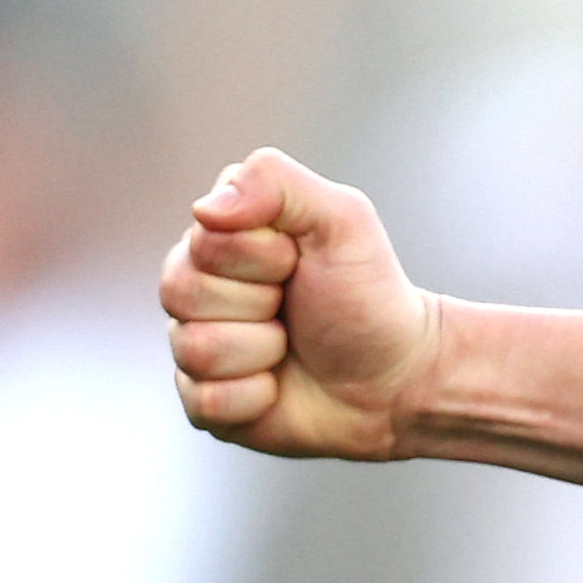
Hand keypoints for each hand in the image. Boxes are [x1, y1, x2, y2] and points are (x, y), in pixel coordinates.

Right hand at [163, 149, 443, 458]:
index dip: (263, 258)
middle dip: (259, 303)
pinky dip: (254, 397)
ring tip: (290, 347)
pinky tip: (278, 387)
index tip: (300, 263)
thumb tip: (205, 209)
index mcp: (220, 237)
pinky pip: (205, 400)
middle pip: (182, 291)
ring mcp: (197, 344)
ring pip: (194, 348)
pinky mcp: (206, 400)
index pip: (203, 242)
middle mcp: (198, 287)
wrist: (400, 377)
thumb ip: (276, 182)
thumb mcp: (343, 220)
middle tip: (295, 307)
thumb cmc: (370, 295)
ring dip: (260, 351)